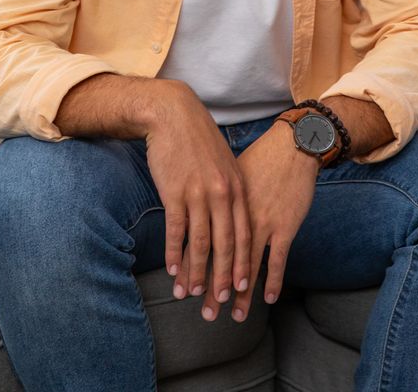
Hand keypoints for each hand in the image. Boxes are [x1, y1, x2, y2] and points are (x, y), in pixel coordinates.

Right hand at [144, 82, 250, 308]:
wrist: (174, 114)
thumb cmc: (198, 140)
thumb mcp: (224, 163)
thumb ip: (231, 189)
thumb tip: (234, 216)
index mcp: (237, 187)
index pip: (244, 234)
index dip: (242, 264)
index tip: (241, 288)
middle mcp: (222, 193)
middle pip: (225, 245)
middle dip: (222, 279)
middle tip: (219, 304)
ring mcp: (199, 193)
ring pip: (201, 243)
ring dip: (196, 273)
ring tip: (191, 295)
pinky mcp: (175, 192)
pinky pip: (177, 230)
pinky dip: (175, 253)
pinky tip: (172, 270)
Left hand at [193, 118, 317, 322]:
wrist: (291, 145)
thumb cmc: (261, 156)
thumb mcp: (228, 172)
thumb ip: (214, 193)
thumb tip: (196, 205)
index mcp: (220, 201)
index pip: (200, 238)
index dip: (190, 265)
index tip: (182, 286)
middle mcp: (237, 215)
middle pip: (220, 257)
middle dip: (211, 287)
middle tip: (204, 313)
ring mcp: (263, 222)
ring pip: (246, 264)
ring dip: (240, 292)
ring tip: (233, 314)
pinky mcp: (285, 225)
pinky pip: (277, 259)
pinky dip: (272, 280)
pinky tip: (266, 298)